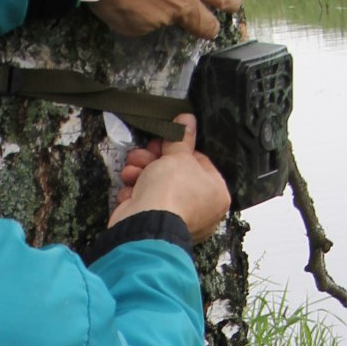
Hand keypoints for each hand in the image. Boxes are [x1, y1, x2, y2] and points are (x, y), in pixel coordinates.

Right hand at [108, 112, 229, 244]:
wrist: (145, 224)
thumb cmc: (171, 192)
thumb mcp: (178, 156)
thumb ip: (182, 138)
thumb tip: (187, 119)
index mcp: (217, 194)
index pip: (200, 163)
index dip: (179, 149)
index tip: (165, 141)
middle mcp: (202, 210)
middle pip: (176, 175)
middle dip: (155, 161)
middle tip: (145, 152)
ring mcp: (178, 220)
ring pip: (158, 188)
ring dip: (141, 174)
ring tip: (132, 169)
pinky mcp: (156, 226)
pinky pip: (147, 204)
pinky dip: (136, 195)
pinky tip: (129, 190)